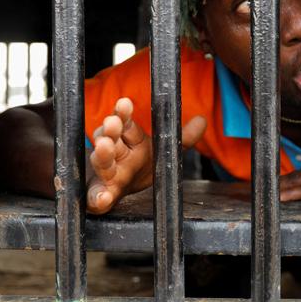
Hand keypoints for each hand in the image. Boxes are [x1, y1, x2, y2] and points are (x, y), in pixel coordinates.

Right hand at [86, 98, 205, 213]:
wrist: (112, 190)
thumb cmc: (137, 166)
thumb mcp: (161, 151)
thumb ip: (182, 139)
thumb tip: (203, 120)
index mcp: (130, 142)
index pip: (126, 124)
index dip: (124, 113)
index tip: (125, 103)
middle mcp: (116, 155)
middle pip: (111, 139)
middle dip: (111, 130)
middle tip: (112, 122)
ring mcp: (106, 176)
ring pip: (102, 163)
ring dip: (102, 155)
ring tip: (104, 147)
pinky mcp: (100, 197)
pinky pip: (97, 198)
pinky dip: (98, 198)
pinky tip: (102, 198)